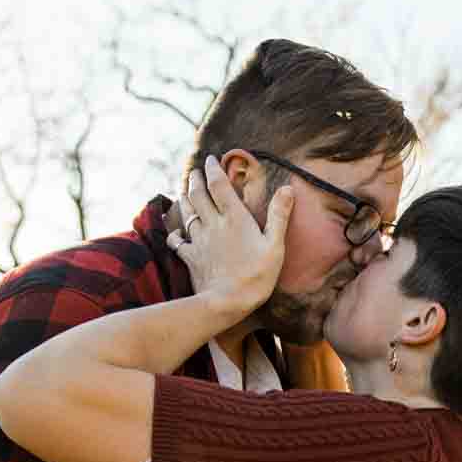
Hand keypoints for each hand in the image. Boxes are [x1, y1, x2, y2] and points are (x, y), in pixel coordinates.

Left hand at [167, 154, 293, 320]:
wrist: (227, 303)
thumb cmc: (256, 276)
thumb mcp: (275, 246)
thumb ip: (279, 216)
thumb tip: (288, 188)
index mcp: (234, 218)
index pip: (219, 185)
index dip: (213, 169)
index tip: (211, 159)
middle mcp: (213, 224)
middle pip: (198, 194)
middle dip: (195, 179)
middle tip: (196, 171)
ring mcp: (199, 240)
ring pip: (186, 213)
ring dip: (184, 199)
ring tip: (184, 191)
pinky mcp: (191, 257)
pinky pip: (177, 241)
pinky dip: (174, 234)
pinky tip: (174, 232)